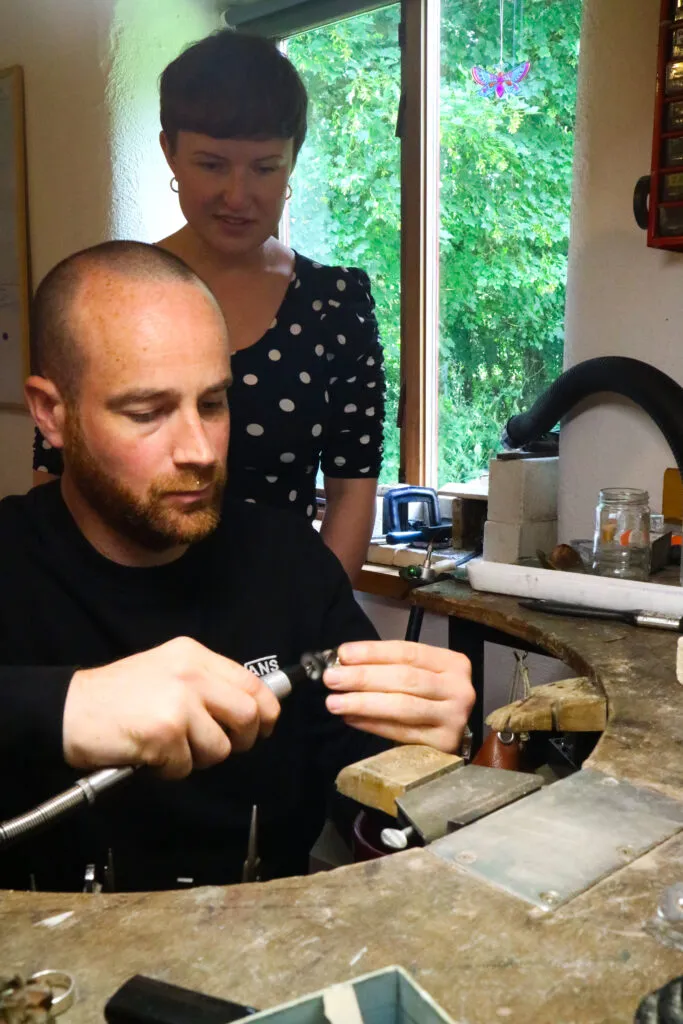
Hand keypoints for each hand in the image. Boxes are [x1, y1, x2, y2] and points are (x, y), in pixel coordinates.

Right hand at [62, 636, 280, 778]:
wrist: (68, 709)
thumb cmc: (117, 697)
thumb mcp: (166, 671)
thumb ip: (205, 683)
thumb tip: (250, 708)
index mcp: (194, 655)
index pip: (253, 683)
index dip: (266, 710)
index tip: (264, 726)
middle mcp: (191, 674)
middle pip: (249, 716)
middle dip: (241, 740)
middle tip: (216, 746)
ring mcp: (180, 703)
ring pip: (221, 748)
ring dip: (198, 758)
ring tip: (170, 747)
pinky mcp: (166, 733)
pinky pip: (187, 767)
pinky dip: (170, 770)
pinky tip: (150, 755)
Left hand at [323, 640, 473, 752]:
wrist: (454, 732)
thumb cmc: (431, 697)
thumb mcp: (420, 674)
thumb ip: (389, 666)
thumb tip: (344, 663)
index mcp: (453, 663)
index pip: (408, 652)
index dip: (372, 652)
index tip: (342, 654)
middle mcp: (459, 689)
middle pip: (404, 678)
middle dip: (363, 677)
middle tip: (331, 678)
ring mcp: (454, 718)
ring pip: (402, 706)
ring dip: (363, 703)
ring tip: (334, 702)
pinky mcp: (443, 744)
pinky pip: (400, 732)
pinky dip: (372, 724)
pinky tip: (351, 718)